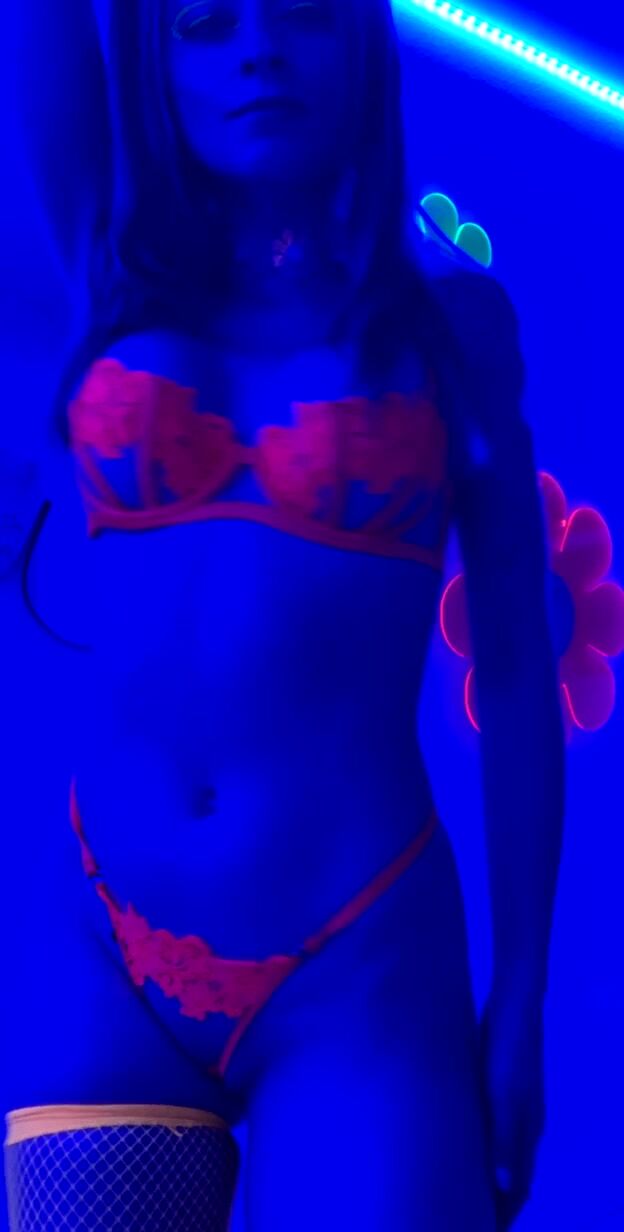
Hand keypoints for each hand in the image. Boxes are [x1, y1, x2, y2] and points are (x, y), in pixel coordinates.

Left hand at [477, 985, 546, 1230]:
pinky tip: (453, 1146)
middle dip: (490, 1203)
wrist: (513, 1000)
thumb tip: (506, 1187)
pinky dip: (475, 1149)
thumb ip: (503, 1139)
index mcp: (527, 1131)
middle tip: (459, 1221)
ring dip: (482, 1177)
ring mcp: (511, 1105)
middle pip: (508, 1177)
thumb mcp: (503, 1093)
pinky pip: (486, 1131)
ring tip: (453, 1194)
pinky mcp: (496, 1087)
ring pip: (496, 1153)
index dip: (502, 1216)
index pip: (518, 1189)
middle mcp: (523, 1124)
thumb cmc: (508, 1047)